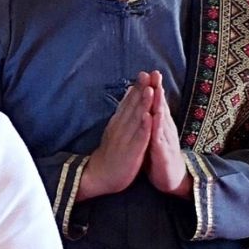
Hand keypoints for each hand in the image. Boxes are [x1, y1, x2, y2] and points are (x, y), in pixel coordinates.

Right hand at [80, 72, 153, 199]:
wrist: (99, 176)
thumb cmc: (111, 153)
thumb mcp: (115, 129)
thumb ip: (123, 113)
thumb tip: (129, 95)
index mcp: (118, 122)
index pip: (128, 102)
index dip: (137, 87)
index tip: (145, 72)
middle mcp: (121, 127)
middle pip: (133, 105)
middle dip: (141, 89)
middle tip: (148, 74)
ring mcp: (125, 138)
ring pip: (136, 118)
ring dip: (143, 103)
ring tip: (150, 89)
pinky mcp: (131, 151)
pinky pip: (139, 137)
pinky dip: (143, 126)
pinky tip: (148, 117)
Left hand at [146, 72, 190, 195]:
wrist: (171, 178)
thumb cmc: (160, 154)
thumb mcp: (154, 133)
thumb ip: (152, 117)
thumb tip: (148, 101)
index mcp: (161, 124)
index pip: (156, 103)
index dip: (153, 87)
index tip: (148, 71)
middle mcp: (165, 130)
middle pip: (161, 107)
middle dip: (158, 90)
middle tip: (155, 73)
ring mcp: (165, 141)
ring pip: (162, 120)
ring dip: (159, 105)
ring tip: (156, 90)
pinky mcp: (163, 154)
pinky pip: (159, 140)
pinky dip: (156, 129)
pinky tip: (153, 119)